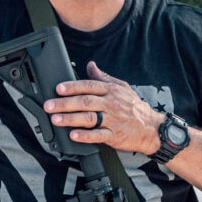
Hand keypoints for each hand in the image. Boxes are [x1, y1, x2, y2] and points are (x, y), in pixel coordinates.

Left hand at [44, 61, 164, 154]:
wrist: (152, 128)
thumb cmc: (134, 107)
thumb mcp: (122, 87)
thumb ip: (104, 77)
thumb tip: (90, 65)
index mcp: (111, 91)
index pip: (89, 86)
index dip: (72, 86)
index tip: (58, 88)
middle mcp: (111, 104)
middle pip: (85, 102)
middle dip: (65, 103)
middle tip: (49, 105)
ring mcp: (112, 120)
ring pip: (89, 118)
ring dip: (70, 118)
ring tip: (56, 119)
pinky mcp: (114, 136)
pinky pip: (98, 135)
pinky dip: (85, 136)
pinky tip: (73, 135)